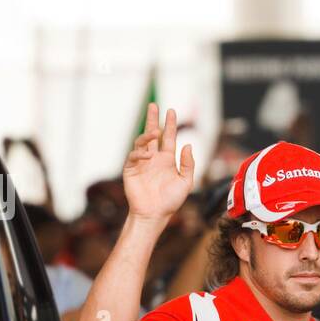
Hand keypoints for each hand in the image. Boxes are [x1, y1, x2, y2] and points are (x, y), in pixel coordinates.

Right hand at [123, 103, 194, 221]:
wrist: (155, 214)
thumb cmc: (171, 200)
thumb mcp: (186, 182)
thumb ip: (188, 164)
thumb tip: (187, 145)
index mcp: (167, 160)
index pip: (168, 138)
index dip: (170, 125)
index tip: (171, 111)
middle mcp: (154, 158)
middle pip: (152, 134)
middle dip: (153, 120)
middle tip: (153, 105)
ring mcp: (142, 163)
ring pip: (142, 142)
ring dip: (147, 135)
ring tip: (155, 132)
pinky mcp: (131, 169)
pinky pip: (134, 156)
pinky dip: (140, 153)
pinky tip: (148, 155)